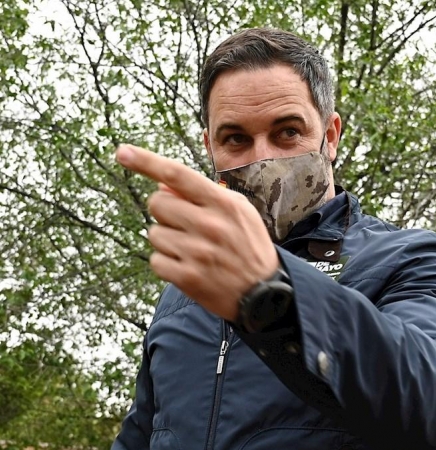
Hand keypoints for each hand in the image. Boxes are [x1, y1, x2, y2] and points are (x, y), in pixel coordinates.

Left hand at [116, 144, 277, 320]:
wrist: (265, 294)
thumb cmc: (249, 247)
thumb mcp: (239, 212)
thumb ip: (205, 194)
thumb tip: (162, 184)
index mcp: (224, 204)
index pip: (179, 175)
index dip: (147, 162)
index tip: (123, 152)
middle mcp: (209, 226)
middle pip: (158, 203)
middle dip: (166, 211)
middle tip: (188, 225)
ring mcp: (197, 253)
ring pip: (154, 233)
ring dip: (168, 240)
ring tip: (194, 250)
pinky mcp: (187, 278)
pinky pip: (156, 260)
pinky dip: (167, 263)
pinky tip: (189, 266)